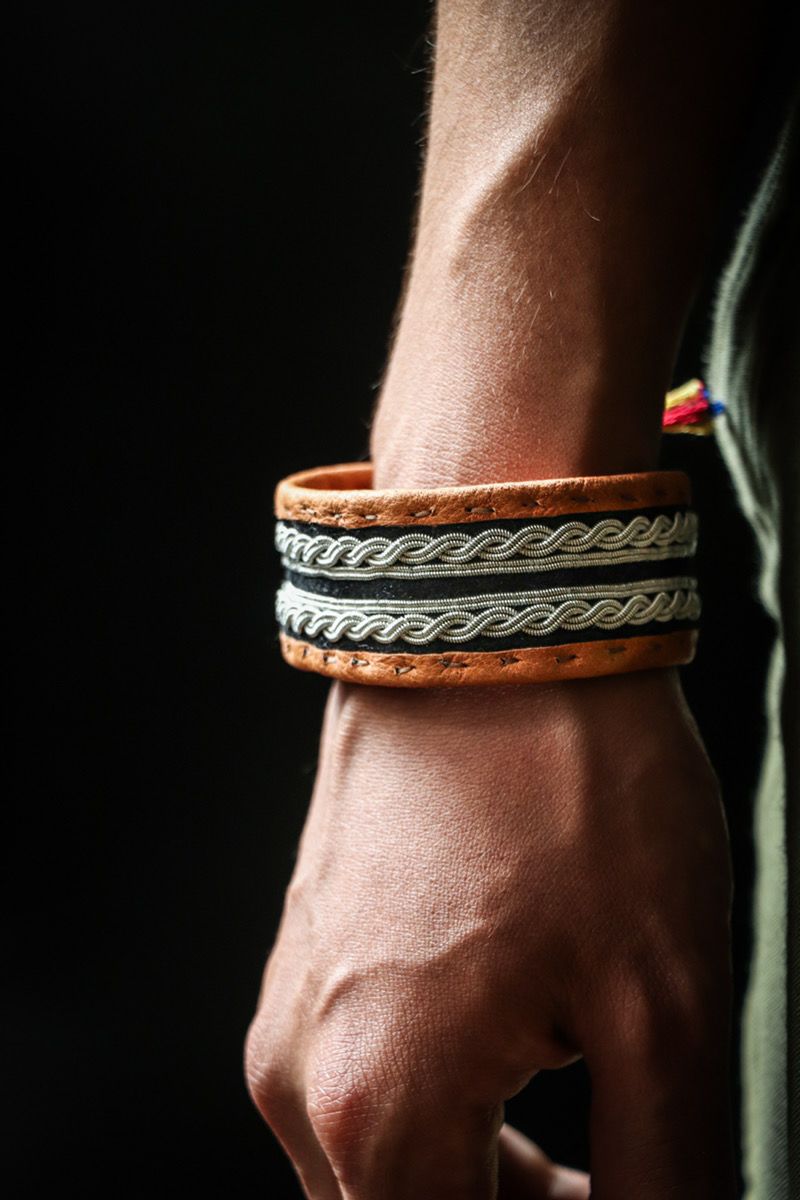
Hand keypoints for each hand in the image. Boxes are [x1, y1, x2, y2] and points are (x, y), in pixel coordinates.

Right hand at [245, 668, 734, 1197]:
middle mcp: (301, 1074)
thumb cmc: (570, 782)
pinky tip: (521, 1062)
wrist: (487, 630)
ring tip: (588, 1139)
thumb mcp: (661, 1007)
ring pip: (381, 1174)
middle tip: (621, 1183)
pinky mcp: (306, 961)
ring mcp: (291, 1011)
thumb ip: (669, 1180)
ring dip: (479, 1183)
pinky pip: (362, 1090)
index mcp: (376, 1109)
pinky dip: (443, 1115)